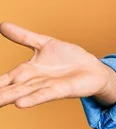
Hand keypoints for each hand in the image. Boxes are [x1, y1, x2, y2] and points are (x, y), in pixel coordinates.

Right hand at [0, 22, 115, 107]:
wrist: (93, 68)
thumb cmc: (69, 59)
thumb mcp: (44, 43)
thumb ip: (23, 37)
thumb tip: (1, 25)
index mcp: (26, 71)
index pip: (2, 80)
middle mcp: (33, 82)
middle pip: (8, 89)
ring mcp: (46, 86)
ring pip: (23, 94)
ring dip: (8, 99)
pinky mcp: (61, 90)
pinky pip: (45, 94)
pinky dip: (33, 99)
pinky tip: (20, 104)